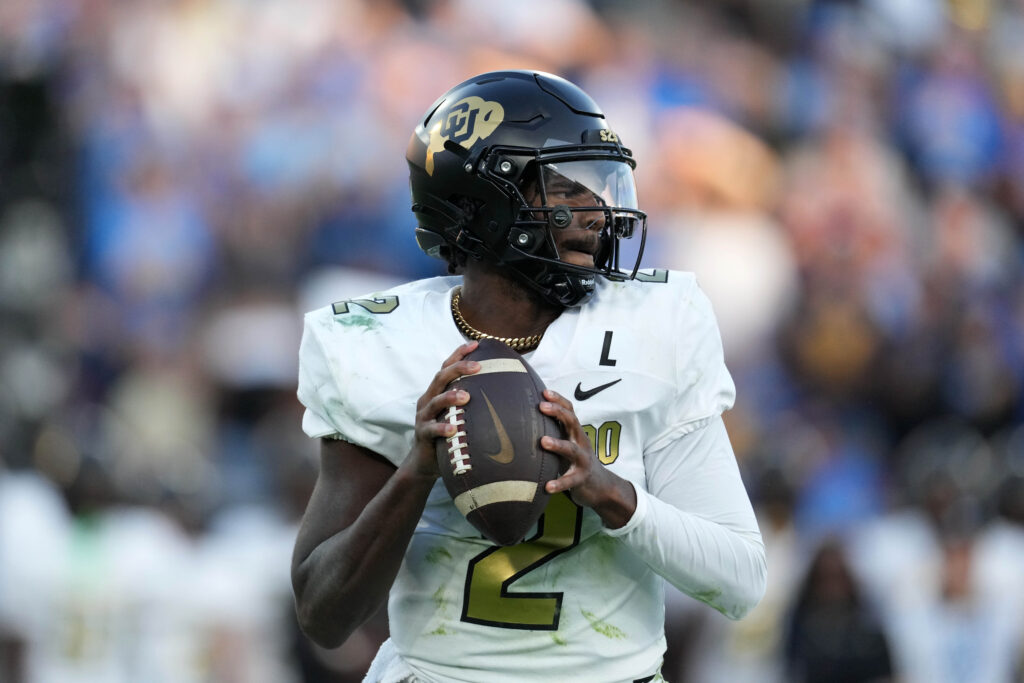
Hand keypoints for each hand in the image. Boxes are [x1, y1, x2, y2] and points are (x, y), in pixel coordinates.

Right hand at [405, 341, 479, 479]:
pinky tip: (453, 429)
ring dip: (450, 397)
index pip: (447, 367)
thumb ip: (472, 403)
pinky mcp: (422, 434)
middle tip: (478, 366)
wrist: (424, 462)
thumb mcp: (458, 415)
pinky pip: (431, 429)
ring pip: (435, 401)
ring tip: (466, 396)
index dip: (459, 354)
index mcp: (437, 392)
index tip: (477, 344)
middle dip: (458, 369)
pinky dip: (442, 428)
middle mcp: (428, 399)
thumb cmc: (448, 436)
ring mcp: (423, 416)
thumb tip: (505, 393)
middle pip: (440, 377)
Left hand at [539, 389, 634, 526]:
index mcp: (575, 432)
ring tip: (543, 441)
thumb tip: (527, 417)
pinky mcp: (581, 479)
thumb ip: (555, 431)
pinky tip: (547, 486)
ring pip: (571, 450)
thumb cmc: (576, 460)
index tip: (544, 392)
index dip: (558, 400)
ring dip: (557, 444)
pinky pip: (570, 481)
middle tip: (541, 407)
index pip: (569, 410)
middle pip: (572, 422)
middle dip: (557, 412)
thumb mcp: (569, 442)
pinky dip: (559, 483)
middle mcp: (580, 442)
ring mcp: (583, 460)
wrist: (600, 485)